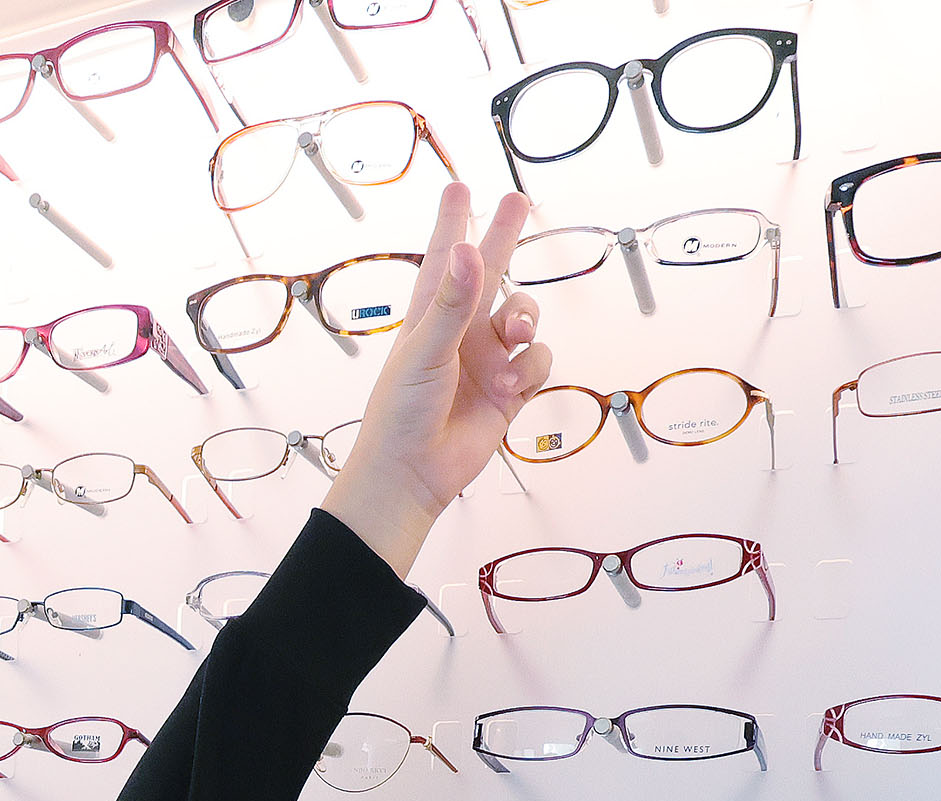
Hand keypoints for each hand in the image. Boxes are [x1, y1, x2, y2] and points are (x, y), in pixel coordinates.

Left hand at [321, 183, 550, 581]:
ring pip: (525, 317)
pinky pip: (539, 361)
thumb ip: (451, 302)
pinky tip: (508, 385)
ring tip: (510, 339)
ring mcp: (488, 358)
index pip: (443, 256)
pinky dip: (530, 368)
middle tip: (518, 200)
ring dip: (525, 321)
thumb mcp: (425, 350)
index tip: (458, 186)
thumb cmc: (402, 411)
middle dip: (505, 236)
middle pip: (491, 271)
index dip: (452, 221)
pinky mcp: (510, 390)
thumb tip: (467, 250)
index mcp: (431, 315)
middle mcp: (461, 330)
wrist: (413, 473)